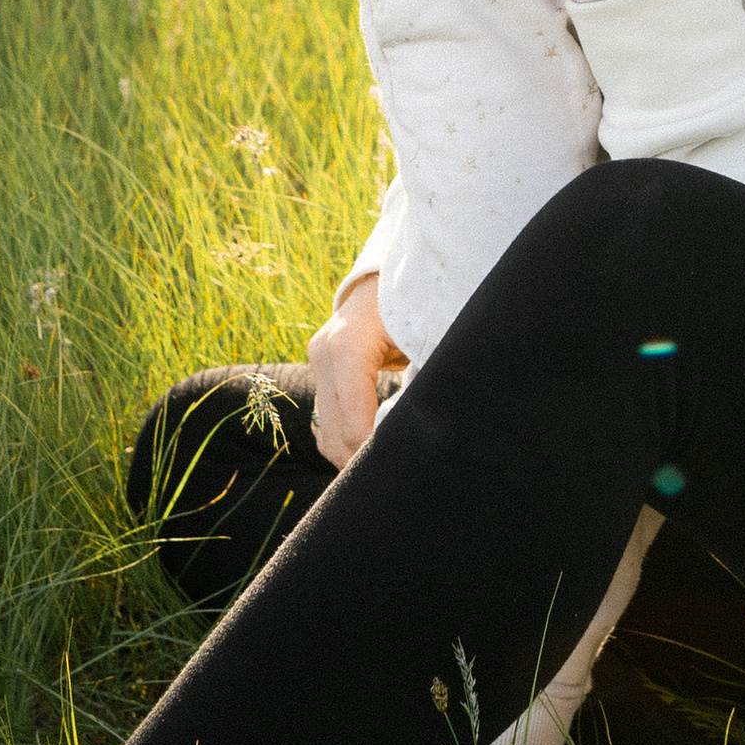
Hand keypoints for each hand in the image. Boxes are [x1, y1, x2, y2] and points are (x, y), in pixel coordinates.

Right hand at [307, 273, 402, 470]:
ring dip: (354, 456)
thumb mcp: (427, 338)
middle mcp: (323, 353)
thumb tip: (417, 434)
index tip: (407, 465)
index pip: (354, 423)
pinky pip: (327, 420)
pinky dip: (346, 441)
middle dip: (365, 461)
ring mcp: (318, 359)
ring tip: (390, 467)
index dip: (377, 451)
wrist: (397, 268)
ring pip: (327, 433)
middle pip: (337, 434)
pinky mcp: (322, 367)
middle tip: (403, 476)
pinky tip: (373, 449)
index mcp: (347, 346)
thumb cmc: (420, 301)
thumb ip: (419, 385)